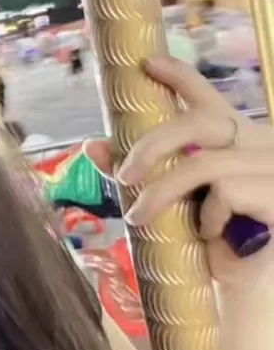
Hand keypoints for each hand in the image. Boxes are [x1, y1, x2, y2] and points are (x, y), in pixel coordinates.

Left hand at [85, 55, 273, 288]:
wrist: (247, 285)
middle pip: (200, 122)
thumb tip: (92, 146)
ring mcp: (273, 166)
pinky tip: (211, 236)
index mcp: (236, 139)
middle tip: (124, 174)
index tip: (146, 64)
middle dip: (153, 144)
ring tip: (140, 218)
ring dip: (162, 193)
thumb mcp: (170, 202)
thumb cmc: (212, 242)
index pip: (207, 98)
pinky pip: (226, 192)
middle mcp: (259, 144)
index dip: (179, 76)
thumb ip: (138, 172)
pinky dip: (207, 217)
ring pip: (204, 164)